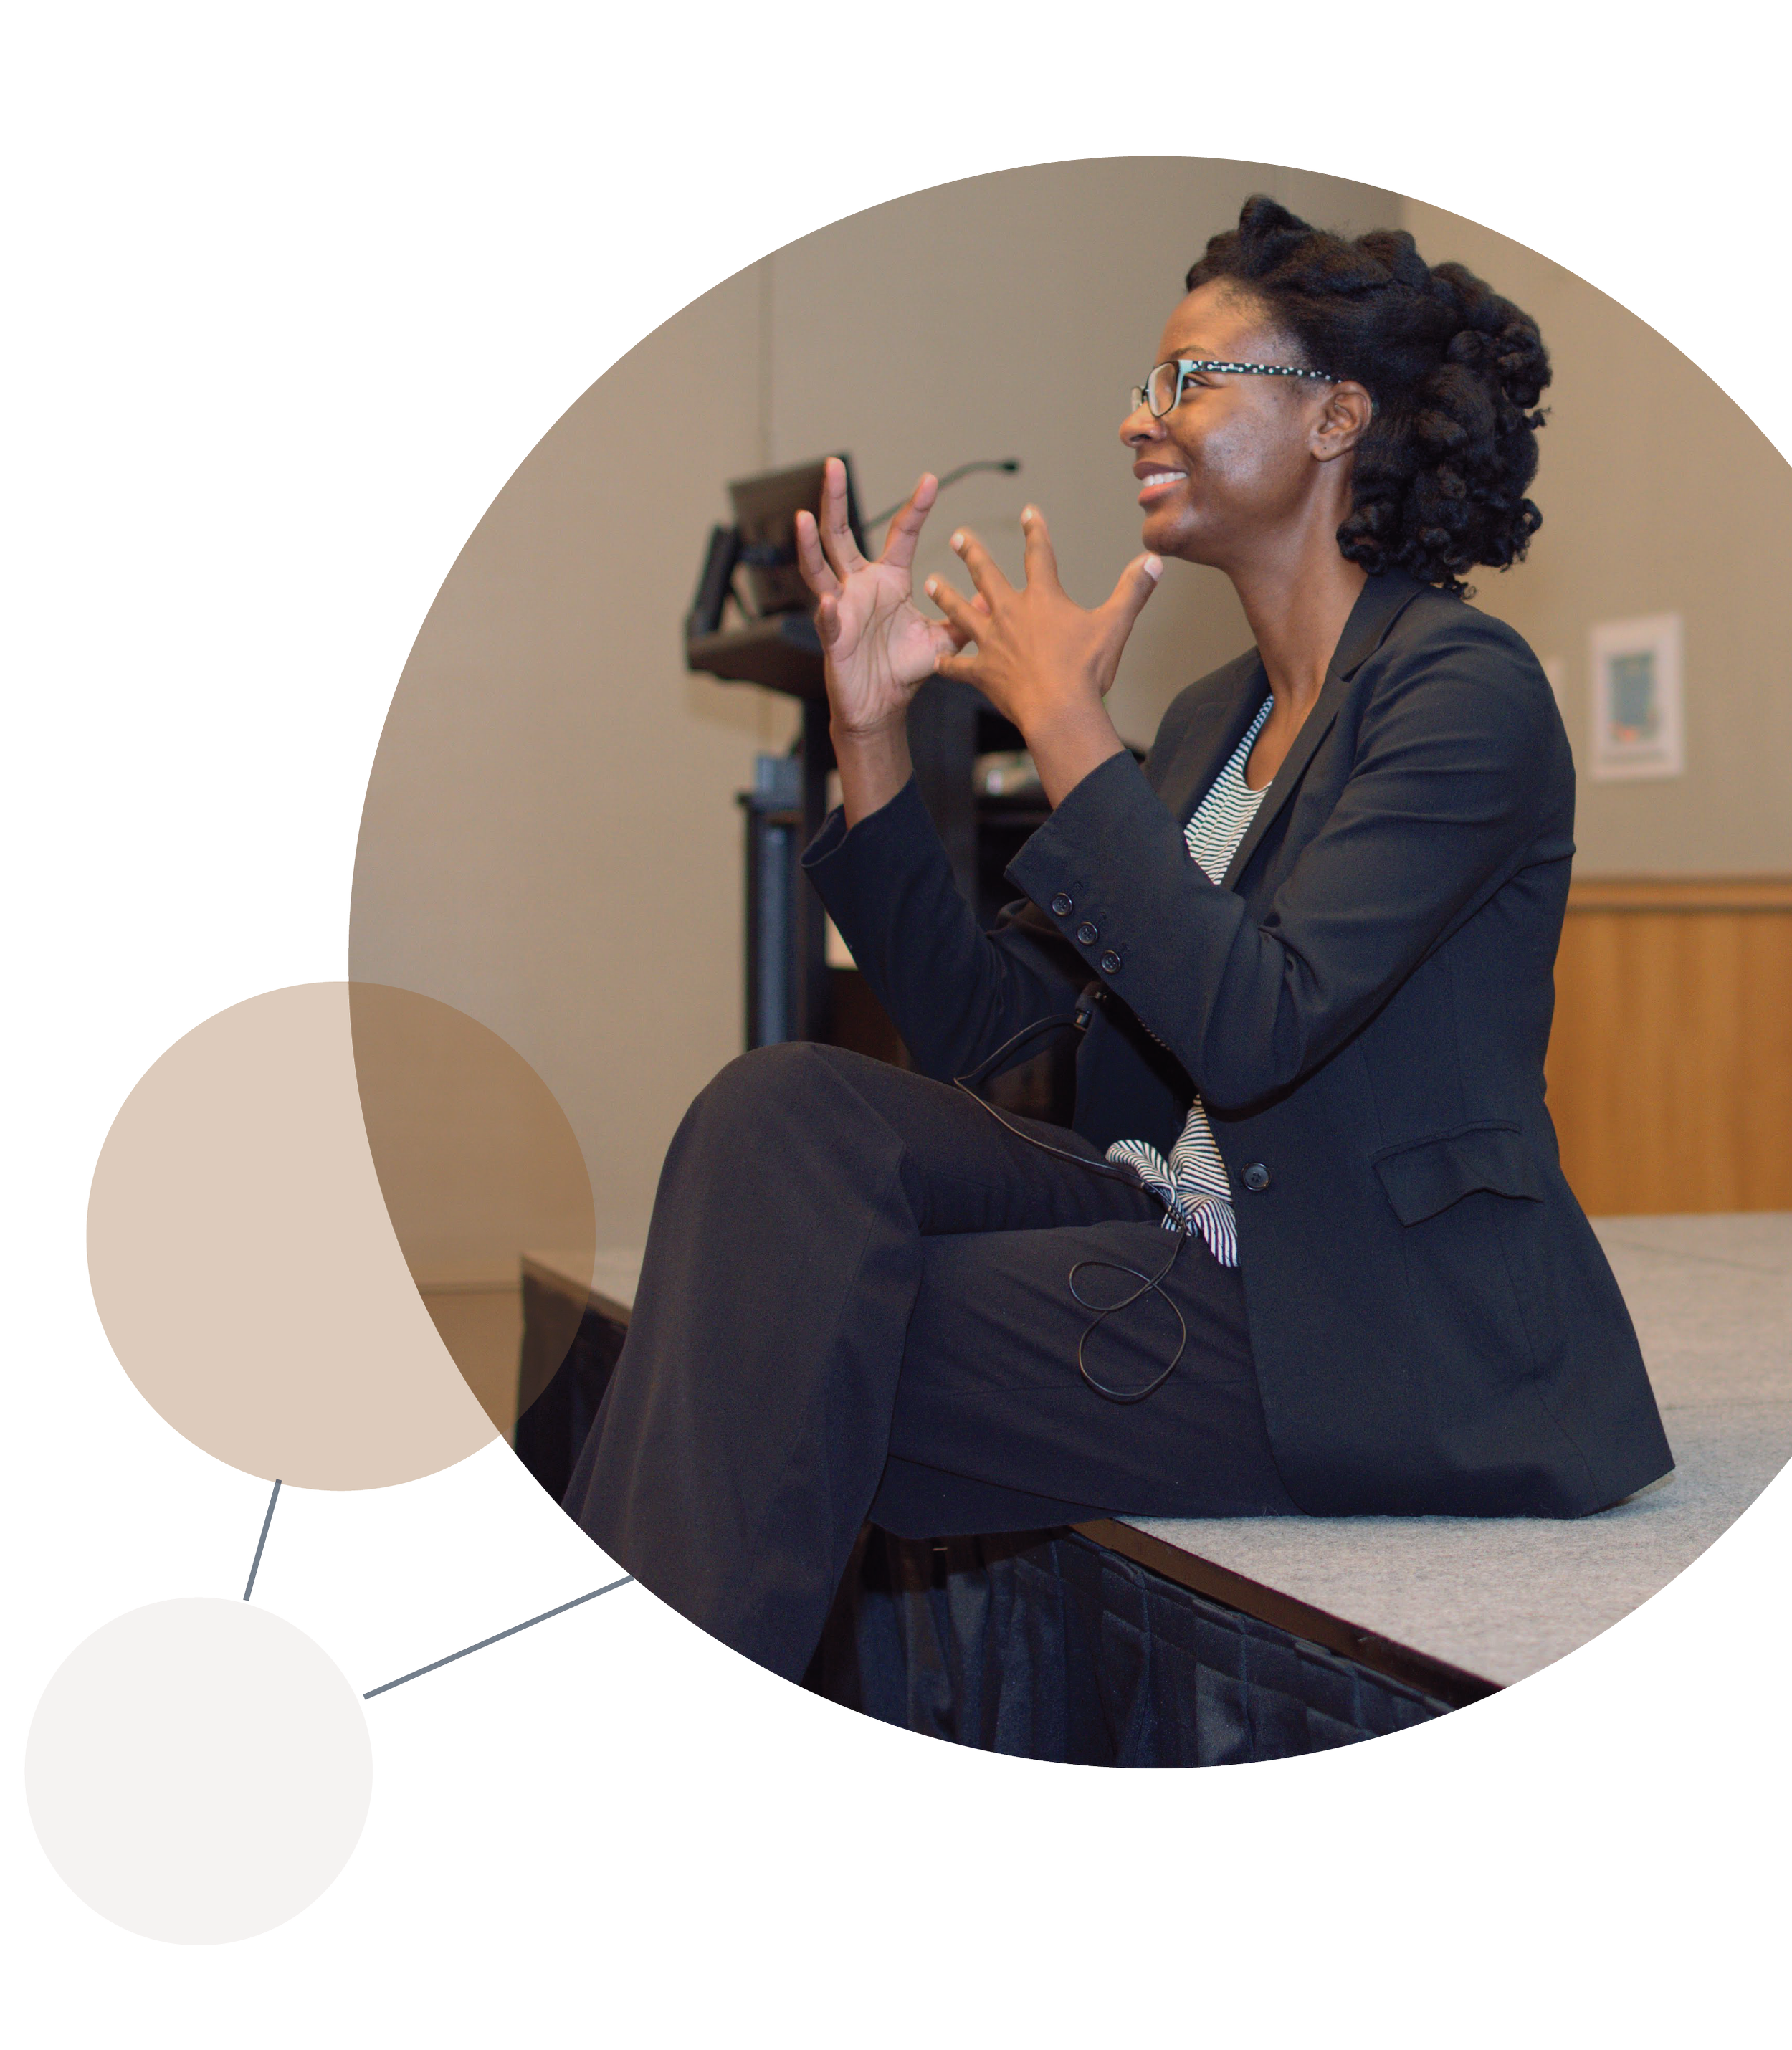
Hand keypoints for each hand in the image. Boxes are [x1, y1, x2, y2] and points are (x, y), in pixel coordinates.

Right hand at [794, 459, 983, 739]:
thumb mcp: (941, 638)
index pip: (901, 534)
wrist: (881, 705)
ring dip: (810, 543)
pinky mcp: (833, 637)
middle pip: (842, 534)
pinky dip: (827, 611)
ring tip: (805, 517)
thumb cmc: (904, 669)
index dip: (915, 508)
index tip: (932, 480)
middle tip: (835, 465)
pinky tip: (829, 600)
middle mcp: (860, 584)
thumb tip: (991, 594)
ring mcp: (841, 606)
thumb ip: (963, 614)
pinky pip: (827, 620)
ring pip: (819, 566)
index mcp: (888, 579)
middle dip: (837, 500)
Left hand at [924, 506, 1161, 801]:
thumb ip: (1133, 590)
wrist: (1059, 710)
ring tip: (930, 582)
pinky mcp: (983, 673)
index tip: (1027, 511)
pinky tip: (937, 661)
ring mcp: (993, 643)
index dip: (1035, 530)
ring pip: (961, 613)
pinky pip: (959, 667)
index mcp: (1043, 599)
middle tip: (958, 536)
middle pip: (986, 575)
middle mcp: (1011, 614)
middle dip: (972, 552)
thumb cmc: (1087, 669)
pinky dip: (948, 665)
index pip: (1039, 554)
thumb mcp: (1116, 624)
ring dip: (945, 596)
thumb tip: (1154, 560)